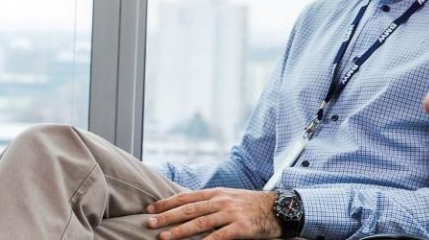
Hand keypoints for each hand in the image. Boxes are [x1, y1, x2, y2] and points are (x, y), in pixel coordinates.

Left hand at [144, 188, 282, 239]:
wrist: (280, 208)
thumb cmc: (251, 205)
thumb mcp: (228, 197)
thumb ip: (209, 202)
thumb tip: (186, 208)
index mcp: (215, 193)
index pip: (186, 197)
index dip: (166, 203)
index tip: (150, 208)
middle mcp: (220, 201)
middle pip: (188, 209)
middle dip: (167, 217)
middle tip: (149, 223)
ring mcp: (230, 214)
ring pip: (200, 222)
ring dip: (180, 231)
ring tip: (164, 237)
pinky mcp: (241, 228)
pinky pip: (219, 237)